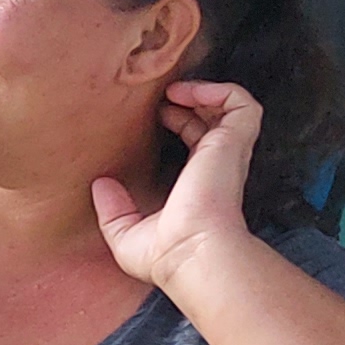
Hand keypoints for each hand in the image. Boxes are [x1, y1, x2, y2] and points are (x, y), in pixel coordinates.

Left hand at [93, 83, 266, 294]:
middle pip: (214, 119)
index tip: (158, 114)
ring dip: (205, 90)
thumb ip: (112, 210)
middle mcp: (217, 165)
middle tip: (164, 98)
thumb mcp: (126, 234)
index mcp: (199, 183)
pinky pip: (243, 103)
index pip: (199, 141)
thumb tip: (101, 186)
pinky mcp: (233, 142)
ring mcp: (228, 153)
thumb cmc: (166, 254)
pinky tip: (189, 93)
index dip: (181, 121)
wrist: (192, 253)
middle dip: (192, 100)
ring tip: (175, 90)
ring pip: (233, 107)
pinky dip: (221, 90)